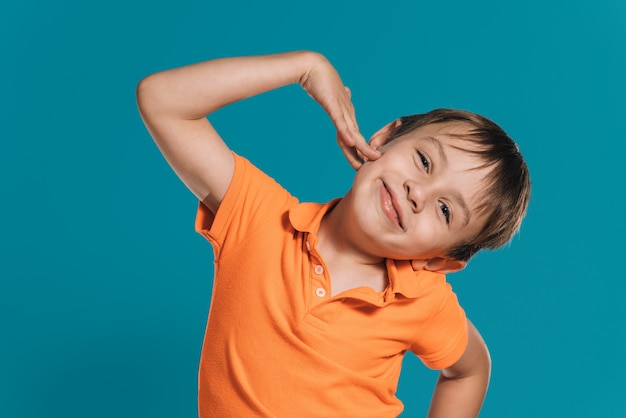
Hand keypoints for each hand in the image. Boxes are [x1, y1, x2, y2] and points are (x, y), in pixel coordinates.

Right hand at [299, 54, 379, 168]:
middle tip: (371, 167)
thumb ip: (338, 98)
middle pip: (357, 138)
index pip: (354, 135)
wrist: (313, 66)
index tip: (363, 162)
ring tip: (369, 160)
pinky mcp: (333, 105)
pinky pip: (340, 122)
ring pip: (352, 132)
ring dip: (361, 147)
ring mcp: (341, 109)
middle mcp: (347, 112)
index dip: (359, 149)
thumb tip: (347, 93)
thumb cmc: (321, 80)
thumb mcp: (332, 94)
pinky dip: (347, 133)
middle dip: (364, 154)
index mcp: (346, 113)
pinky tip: (352, 142)